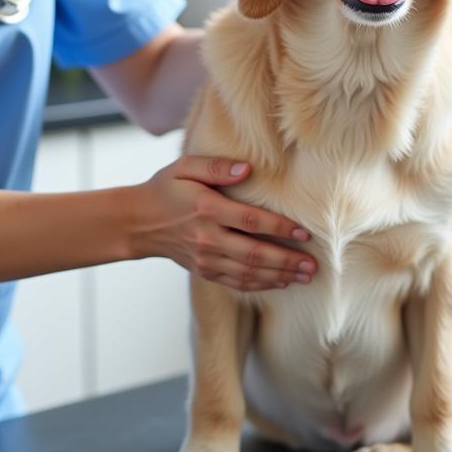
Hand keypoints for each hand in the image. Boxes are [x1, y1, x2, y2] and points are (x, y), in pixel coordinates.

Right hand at [123, 156, 316, 291]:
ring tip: (306, 276)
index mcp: (206, 209)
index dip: (280, 227)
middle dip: (287, 261)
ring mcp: (205, 259)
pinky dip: (260, 285)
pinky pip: (236, 282)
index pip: (251, 221)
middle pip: (254, 254)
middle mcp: (207, 238)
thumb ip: (216, 166)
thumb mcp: (184, 167)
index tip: (305, 233)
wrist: (137, 222)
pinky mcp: (204, 271)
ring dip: (280, 276)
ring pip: (248, 273)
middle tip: (314, 265)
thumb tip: (248, 169)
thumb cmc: (165, 188)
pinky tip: (281, 283)